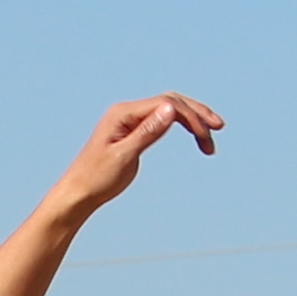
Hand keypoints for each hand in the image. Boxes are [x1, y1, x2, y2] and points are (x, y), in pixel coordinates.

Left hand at [46, 94, 223, 222]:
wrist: (77, 193)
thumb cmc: (96, 178)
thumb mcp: (125, 157)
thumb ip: (148, 132)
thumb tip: (171, 109)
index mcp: (123, 113)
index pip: (166, 104)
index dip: (190, 116)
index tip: (206, 136)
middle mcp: (127, 112)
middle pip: (171, 102)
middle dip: (196, 113)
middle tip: (219, 128)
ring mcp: (129, 121)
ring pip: (168, 110)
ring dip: (191, 120)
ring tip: (210, 138)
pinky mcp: (132, 132)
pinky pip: (160, 121)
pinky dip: (179, 126)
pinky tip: (193, 136)